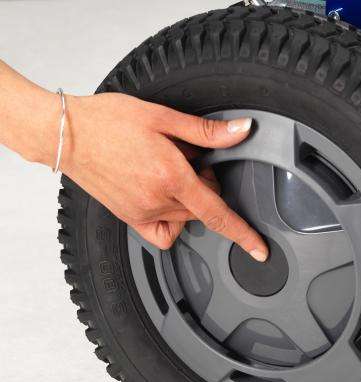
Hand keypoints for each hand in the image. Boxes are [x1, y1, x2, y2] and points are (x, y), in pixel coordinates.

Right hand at [55, 93, 267, 258]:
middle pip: (203, 209)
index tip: (259, 250)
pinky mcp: (129, 218)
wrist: (65, 134)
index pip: (218, 213)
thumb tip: (242, 132)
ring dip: (189, 199)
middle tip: (187, 160)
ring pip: (185, 218)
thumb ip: (206, 132)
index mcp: (170, 176)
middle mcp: (157, 200)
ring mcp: (142, 212)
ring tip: (167, 170)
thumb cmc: (108, 121)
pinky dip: (172, 222)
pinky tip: (165, 200)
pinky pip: (162, 234)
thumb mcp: (162, 117)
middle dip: (206, 186)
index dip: (243, 234)